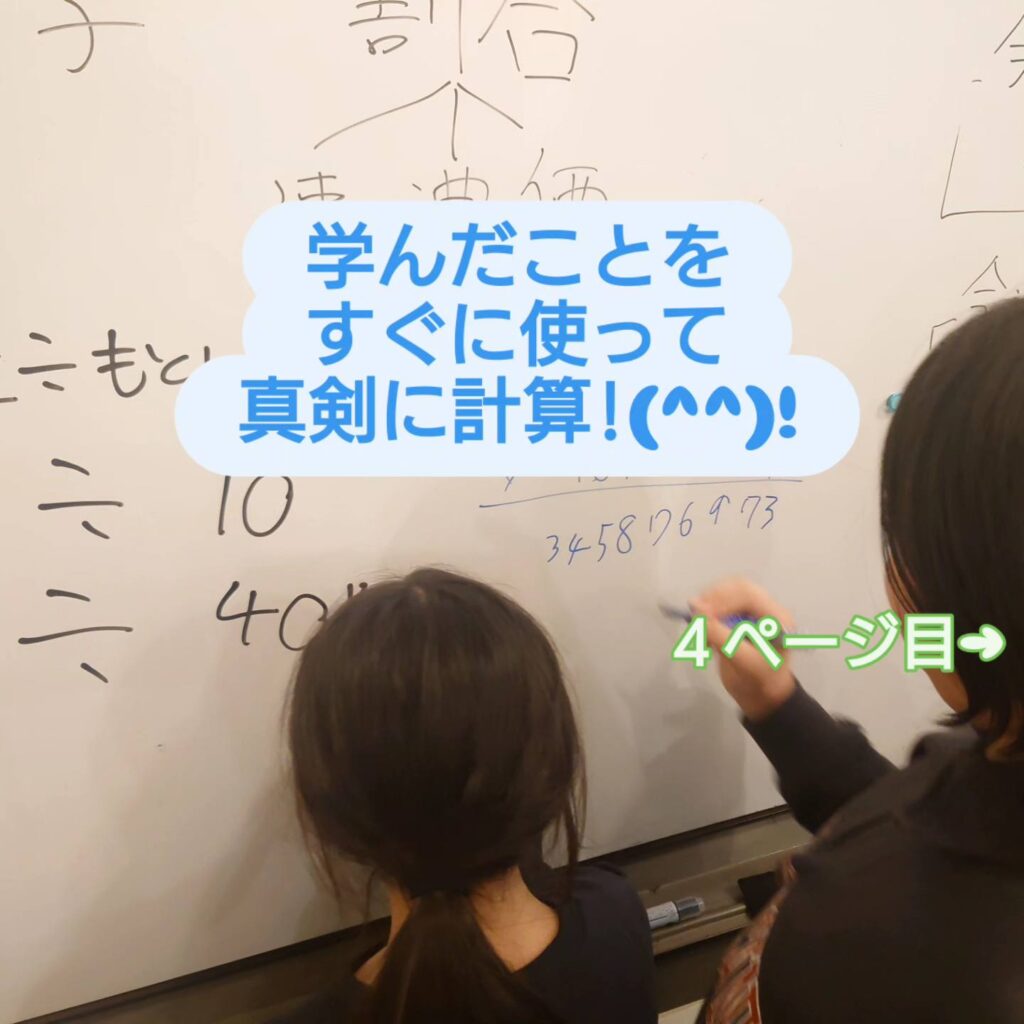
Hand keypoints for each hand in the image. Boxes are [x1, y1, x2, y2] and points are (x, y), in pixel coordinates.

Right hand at [690, 577, 796, 721]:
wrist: (760, 697)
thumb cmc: (758, 681)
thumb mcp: (740, 660)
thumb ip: (719, 635)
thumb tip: (695, 610)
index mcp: (776, 618)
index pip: (748, 595)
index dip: (723, 600)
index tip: (700, 614)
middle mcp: (765, 609)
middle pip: (735, 588)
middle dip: (713, 600)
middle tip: (694, 616)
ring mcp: (751, 612)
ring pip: (724, 595)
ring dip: (707, 609)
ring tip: (698, 631)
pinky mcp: (737, 617)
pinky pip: (718, 607)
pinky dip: (706, 618)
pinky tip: (703, 636)